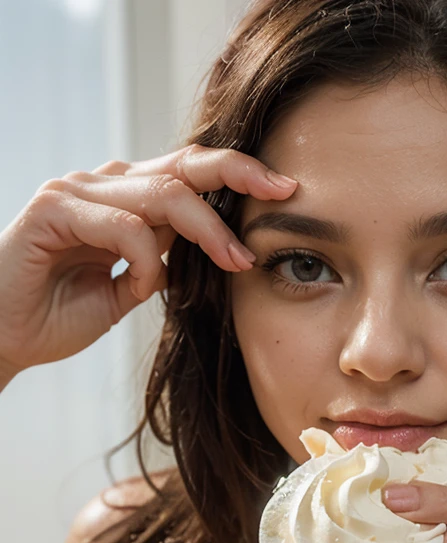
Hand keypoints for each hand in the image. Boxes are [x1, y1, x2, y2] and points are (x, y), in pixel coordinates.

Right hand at [0, 145, 296, 385]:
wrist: (6, 337)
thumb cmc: (60, 315)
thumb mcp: (129, 289)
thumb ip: (162, 264)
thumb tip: (207, 256)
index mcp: (124, 200)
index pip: (188, 174)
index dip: (236, 175)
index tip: (284, 190)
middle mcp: (103, 187)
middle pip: (182, 165)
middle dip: (237, 173)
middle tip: (281, 190)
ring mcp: (76, 192)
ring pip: (161, 193)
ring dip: (206, 230)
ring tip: (234, 262)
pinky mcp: (54, 210)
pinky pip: (123, 225)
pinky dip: (146, 257)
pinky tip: (145, 286)